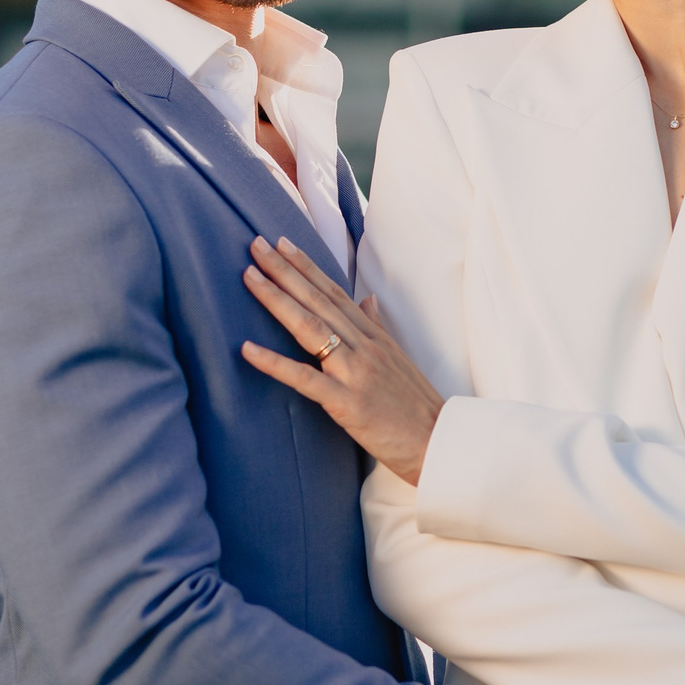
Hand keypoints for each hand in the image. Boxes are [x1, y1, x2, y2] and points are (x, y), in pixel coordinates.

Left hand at [239, 236, 445, 483]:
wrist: (437, 441)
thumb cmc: (415, 405)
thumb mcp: (399, 357)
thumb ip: (378, 326)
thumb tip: (367, 299)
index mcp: (373, 336)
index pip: (334, 292)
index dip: (306, 266)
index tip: (282, 243)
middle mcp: (363, 346)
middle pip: (317, 300)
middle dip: (284, 270)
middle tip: (256, 245)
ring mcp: (354, 372)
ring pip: (309, 327)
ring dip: (276, 299)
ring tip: (249, 277)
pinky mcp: (345, 402)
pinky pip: (303, 378)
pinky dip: (274, 363)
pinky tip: (246, 349)